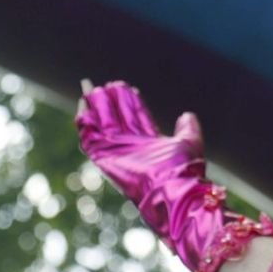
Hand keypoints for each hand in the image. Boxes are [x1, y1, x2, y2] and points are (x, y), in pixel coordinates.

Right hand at [76, 80, 224, 268]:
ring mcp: (116, 152)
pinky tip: (83, 105)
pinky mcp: (104, 157)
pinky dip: (84, 121)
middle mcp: (131, 147)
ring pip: (102, 124)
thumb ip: (188, 129)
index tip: (130, 87)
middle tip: (109, 83)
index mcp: (149, 143)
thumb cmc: (183, 169)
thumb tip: (187, 114)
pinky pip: (88, 137)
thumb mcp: (189, 142)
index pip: (136, 118)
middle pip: (117, 118)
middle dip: (113, 100)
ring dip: (97, 107)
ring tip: (93, 88)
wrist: (173, 187)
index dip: (132, 102)